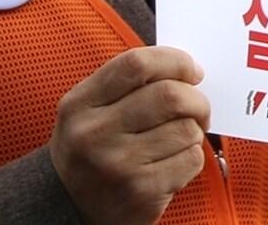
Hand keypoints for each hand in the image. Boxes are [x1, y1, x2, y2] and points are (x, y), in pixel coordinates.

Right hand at [49, 46, 210, 224]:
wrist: (69, 206)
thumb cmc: (89, 148)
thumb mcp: (88, 109)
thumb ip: (126, 83)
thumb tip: (184, 69)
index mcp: (80, 104)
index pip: (136, 64)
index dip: (174, 61)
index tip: (192, 69)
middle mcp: (95, 133)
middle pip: (168, 95)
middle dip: (196, 98)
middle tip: (199, 105)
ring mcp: (119, 165)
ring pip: (185, 129)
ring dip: (194, 129)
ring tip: (181, 136)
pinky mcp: (142, 192)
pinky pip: (191, 159)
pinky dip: (193, 155)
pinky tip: (175, 159)